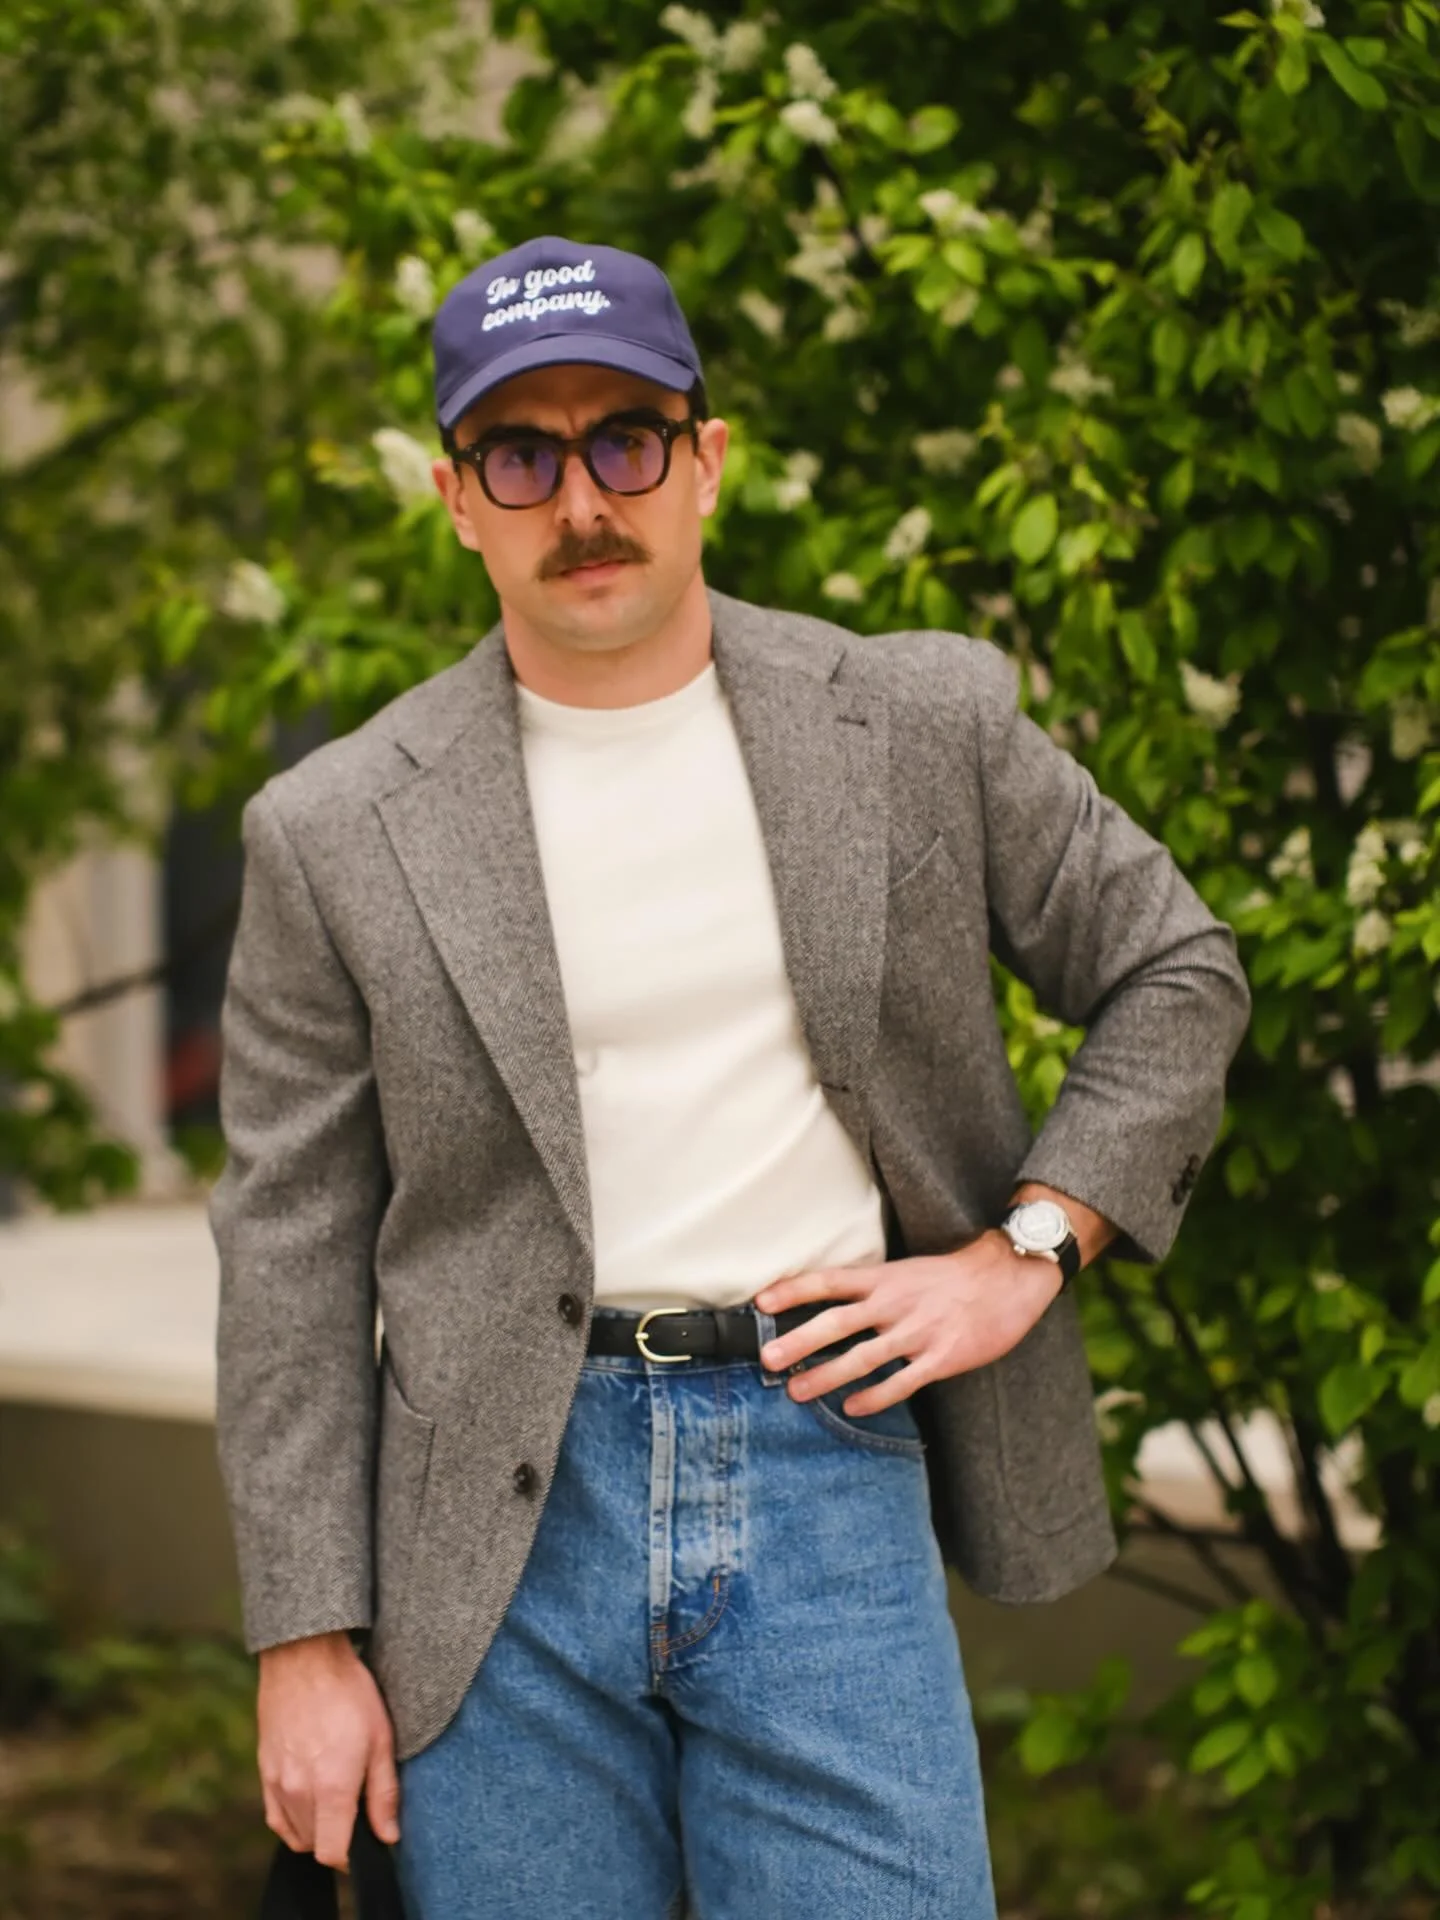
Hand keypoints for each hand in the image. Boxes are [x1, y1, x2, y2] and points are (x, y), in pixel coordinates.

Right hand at [257, 1630, 399, 1868]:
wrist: (305, 1657)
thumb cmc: (350, 1693)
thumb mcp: (381, 1739)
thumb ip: (384, 1794)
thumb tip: (389, 1836)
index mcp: (331, 1788)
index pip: (332, 1854)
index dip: (351, 1856)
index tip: (366, 1839)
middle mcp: (298, 1792)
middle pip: (314, 1845)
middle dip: (337, 1838)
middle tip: (357, 1809)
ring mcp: (276, 1783)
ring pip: (294, 1833)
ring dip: (315, 1828)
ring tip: (336, 1797)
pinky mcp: (263, 1770)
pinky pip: (275, 1816)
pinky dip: (292, 1819)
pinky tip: (310, 1799)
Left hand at [751, 1231, 1064, 1416]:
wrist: (1008, 1277)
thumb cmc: (954, 1276)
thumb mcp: (907, 1271)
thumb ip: (874, 1289)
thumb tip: (833, 1307)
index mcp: (885, 1278)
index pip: (829, 1281)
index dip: (793, 1290)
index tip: (761, 1301)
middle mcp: (895, 1303)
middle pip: (836, 1322)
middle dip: (798, 1341)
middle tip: (767, 1358)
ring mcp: (917, 1332)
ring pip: (862, 1357)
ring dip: (826, 1376)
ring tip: (796, 1391)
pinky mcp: (941, 1358)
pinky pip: (901, 1382)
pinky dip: (874, 1397)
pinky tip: (852, 1408)